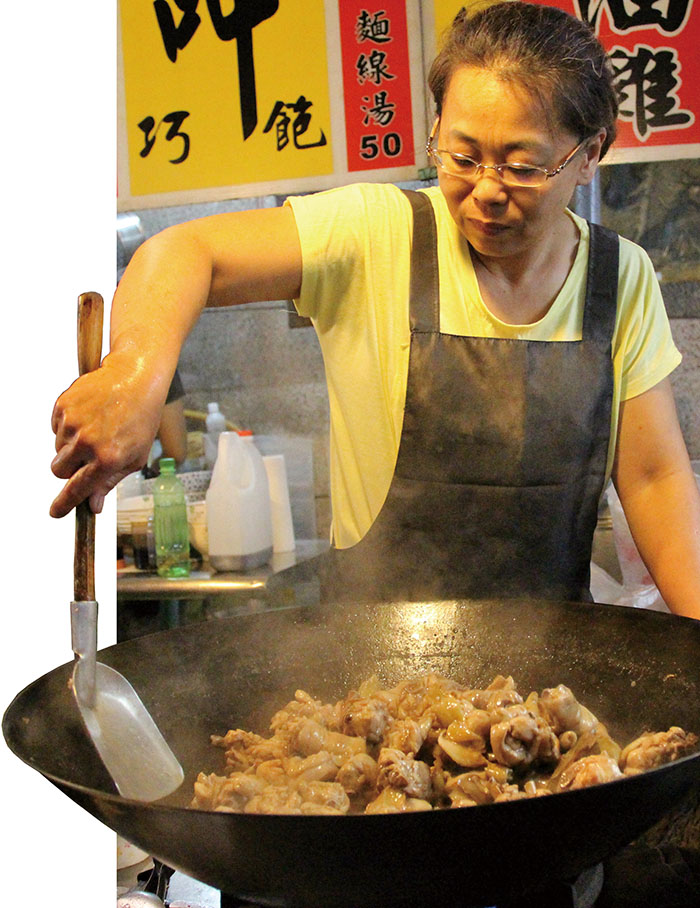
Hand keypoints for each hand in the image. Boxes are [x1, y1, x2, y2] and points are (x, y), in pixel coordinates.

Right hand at [50, 353, 164, 517]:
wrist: (134, 378)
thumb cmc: (140, 420)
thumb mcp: (134, 456)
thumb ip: (110, 482)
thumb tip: (93, 507)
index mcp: (108, 458)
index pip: (77, 489)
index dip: (64, 504)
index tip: (56, 512)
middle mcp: (87, 442)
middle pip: (59, 471)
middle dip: (68, 469)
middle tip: (87, 456)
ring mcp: (73, 423)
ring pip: (58, 448)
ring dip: (71, 445)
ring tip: (96, 428)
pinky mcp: (63, 406)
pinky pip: (56, 427)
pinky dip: (68, 426)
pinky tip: (89, 415)